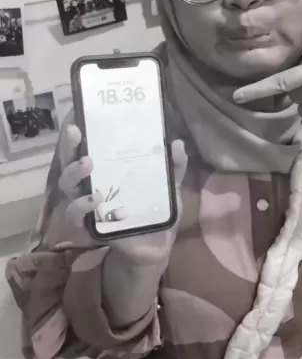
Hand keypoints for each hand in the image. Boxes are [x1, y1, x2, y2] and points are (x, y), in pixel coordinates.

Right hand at [53, 124, 187, 266]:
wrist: (156, 246)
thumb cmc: (156, 210)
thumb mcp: (169, 186)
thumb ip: (174, 167)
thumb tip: (177, 143)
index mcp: (107, 168)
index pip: (87, 145)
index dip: (79, 130)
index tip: (76, 112)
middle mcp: (91, 183)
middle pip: (70, 160)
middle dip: (69, 145)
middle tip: (75, 131)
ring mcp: (87, 204)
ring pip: (68, 185)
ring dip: (74, 173)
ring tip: (87, 163)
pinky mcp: (89, 225)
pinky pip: (76, 214)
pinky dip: (82, 205)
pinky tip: (95, 199)